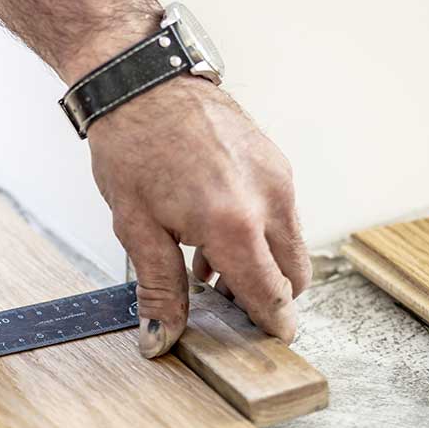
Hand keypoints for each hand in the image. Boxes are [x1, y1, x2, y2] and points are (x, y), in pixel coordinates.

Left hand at [87, 77, 309, 357]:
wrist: (141, 84)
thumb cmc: (133, 147)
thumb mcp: (136, 228)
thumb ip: (159, 287)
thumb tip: (161, 336)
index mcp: (234, 224)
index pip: (270, 293)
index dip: (271, 324)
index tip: (270, 343)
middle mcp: (268, 200)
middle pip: (294, 274)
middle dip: (269, 298)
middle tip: (229, 308)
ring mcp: (279, 177)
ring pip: (291, 244)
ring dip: (262, 266)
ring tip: (209, 271)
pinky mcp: (277, 162)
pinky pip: (283, 213)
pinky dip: (261, 234)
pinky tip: (216, 236)